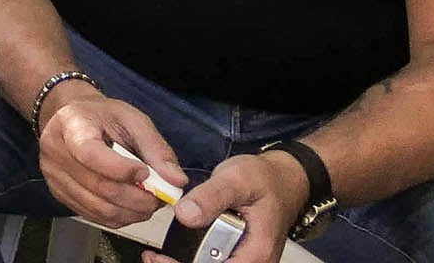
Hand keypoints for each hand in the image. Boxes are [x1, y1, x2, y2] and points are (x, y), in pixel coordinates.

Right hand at [36, 87, 184, 230]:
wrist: (73, 119)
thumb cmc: (103, 116)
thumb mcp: (133, 119)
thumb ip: (156, 148)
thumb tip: (176, 181)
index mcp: (71, 124)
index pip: (90, 154)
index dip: (121, 169)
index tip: (146, 172)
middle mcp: (55, 152)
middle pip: (99, 187)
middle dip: (137, 198)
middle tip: (160, 197)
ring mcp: (54, 177)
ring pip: (99, 208)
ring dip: (132, 212)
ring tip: (148, 201)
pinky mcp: (60, 195)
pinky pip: (95, 217)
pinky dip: (120, 217)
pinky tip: (131, 206)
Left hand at [156, 152, 304, 262]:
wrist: (280, 179)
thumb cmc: (265, 180)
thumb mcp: (236, 180)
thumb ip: (211, 197)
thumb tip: (186, 214)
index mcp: (257, 251)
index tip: (162, 259)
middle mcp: (253, 261)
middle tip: (153, 258)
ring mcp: (245, 259)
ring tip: (157, 257)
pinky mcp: (235, 254)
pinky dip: (192, 260)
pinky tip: (172, 254)